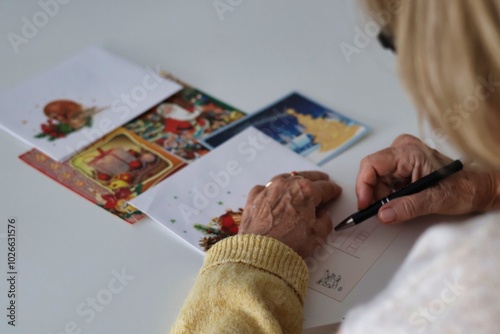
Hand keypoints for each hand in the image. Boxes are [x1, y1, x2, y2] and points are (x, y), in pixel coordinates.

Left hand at [239, 171, 341, 257]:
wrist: (261, 252)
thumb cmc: (289, 244)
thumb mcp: (318, 236)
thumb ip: (325, 221)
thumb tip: (323, 216)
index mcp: (306, 192)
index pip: (324, 188)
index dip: (332, 190)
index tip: (335, 191)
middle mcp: (286, 185)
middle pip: (305, 177)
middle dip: (316, 179)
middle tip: (323, 179)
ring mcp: (269, 189)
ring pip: (284, 178)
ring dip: (294, 180)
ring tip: (299, 182)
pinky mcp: (254, 197)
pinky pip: (265, 188)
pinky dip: (272, 190)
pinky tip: (274, 194)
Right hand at [356, 134, 498, 223]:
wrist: (480, 188)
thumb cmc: (465, 187)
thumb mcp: (436, 200)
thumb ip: (407, 207)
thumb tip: (383, 214)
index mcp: (410, 152)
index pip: (372, 164)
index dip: (364, 186)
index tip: (365, 204)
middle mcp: (403, 150)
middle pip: (372, 172)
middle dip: (375, 193)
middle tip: (383, 210)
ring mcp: (403, 157)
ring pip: (377, 177)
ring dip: (383, 195)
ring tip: (400, 205)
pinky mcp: (404, 165)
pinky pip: (385, 179)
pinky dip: (389, 194)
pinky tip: (402, 200)